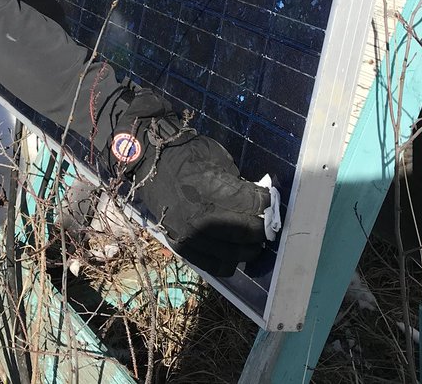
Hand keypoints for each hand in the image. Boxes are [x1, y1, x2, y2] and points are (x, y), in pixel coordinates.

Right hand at [106, 90, 270, 276]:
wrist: (150, 163)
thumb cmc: (186, 154)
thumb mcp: (217, 158)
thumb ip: (238, 183)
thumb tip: (258, 199)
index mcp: (211, 191)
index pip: (255, 205)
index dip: (269, 202)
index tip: (271, 200)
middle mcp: (201, 219)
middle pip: (249, 233)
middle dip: (263, 227)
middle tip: (266, 220)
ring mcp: (191, 236)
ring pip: (235, 254)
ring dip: (249, 246)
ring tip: (251, 237)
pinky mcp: (183, 247)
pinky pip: (216, 265)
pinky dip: (230, 260)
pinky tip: (233, 248)